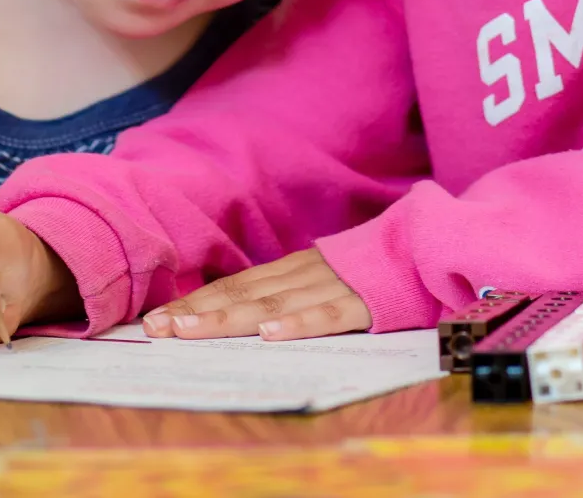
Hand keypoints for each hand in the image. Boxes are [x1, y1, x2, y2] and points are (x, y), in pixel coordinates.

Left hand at [142, 248, 370, 340]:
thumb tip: (240, 312)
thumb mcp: (322, 277)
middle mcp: (302, 273)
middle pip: (240, 293)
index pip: (232, 285)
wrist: (428, 247)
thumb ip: (288, 291)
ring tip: (190, 332)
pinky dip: (297, 324)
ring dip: (228, 318)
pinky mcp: (362, 301)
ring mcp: (331, 285)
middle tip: (155, 329)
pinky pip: (326, 314)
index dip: (193, 302)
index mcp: (292, 269)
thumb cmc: (371, 271)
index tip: (154, 320)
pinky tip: (269, 335)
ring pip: (272, 303)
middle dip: (195, 311)